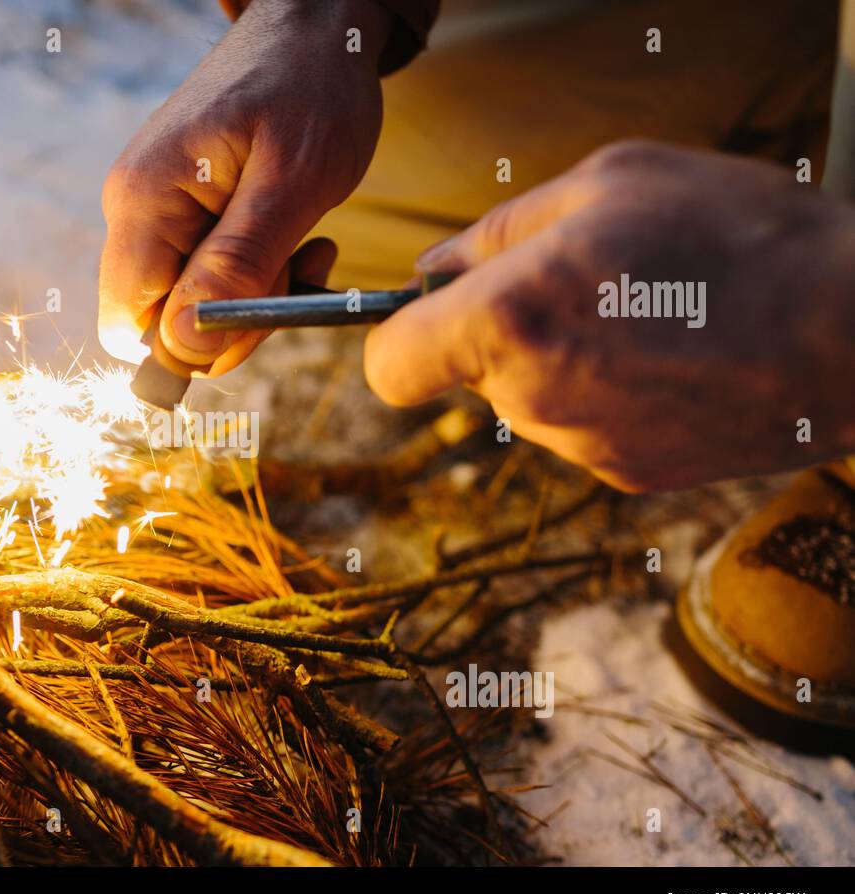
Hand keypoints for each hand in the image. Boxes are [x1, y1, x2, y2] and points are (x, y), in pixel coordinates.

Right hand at [98, 0, 389, 375]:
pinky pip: (208, 274)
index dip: (191, 348)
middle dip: (235, 319)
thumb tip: (184, 344)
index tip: (259, 319)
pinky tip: (297, 239)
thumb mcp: (292, 183)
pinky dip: (258, 273)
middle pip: (161, 322)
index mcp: (145, 201)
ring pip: (192, 303)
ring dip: (256, 295)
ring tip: (307, 246)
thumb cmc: (310, 87)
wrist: (314, 25)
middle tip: (297, 274)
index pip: (129, 326)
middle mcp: (134, 209)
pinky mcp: (182, 210)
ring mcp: (156, 210)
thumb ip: (239, 264)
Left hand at [365, 141, 854, 490]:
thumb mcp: (612, 182)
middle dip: (499, 332)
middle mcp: (532, 398)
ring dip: (559, 357)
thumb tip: (435, 269)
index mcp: (510, 320)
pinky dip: (605, 392)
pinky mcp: (627, 475)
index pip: (389, 366)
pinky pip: (581, 425)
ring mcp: (581, 447)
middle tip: (584, 282)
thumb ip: (499, 230)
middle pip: (468, 375)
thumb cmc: (741, 235)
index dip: (398, 338)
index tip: (428, 315)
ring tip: (647, 314)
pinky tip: (671, 356)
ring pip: (527, 398)